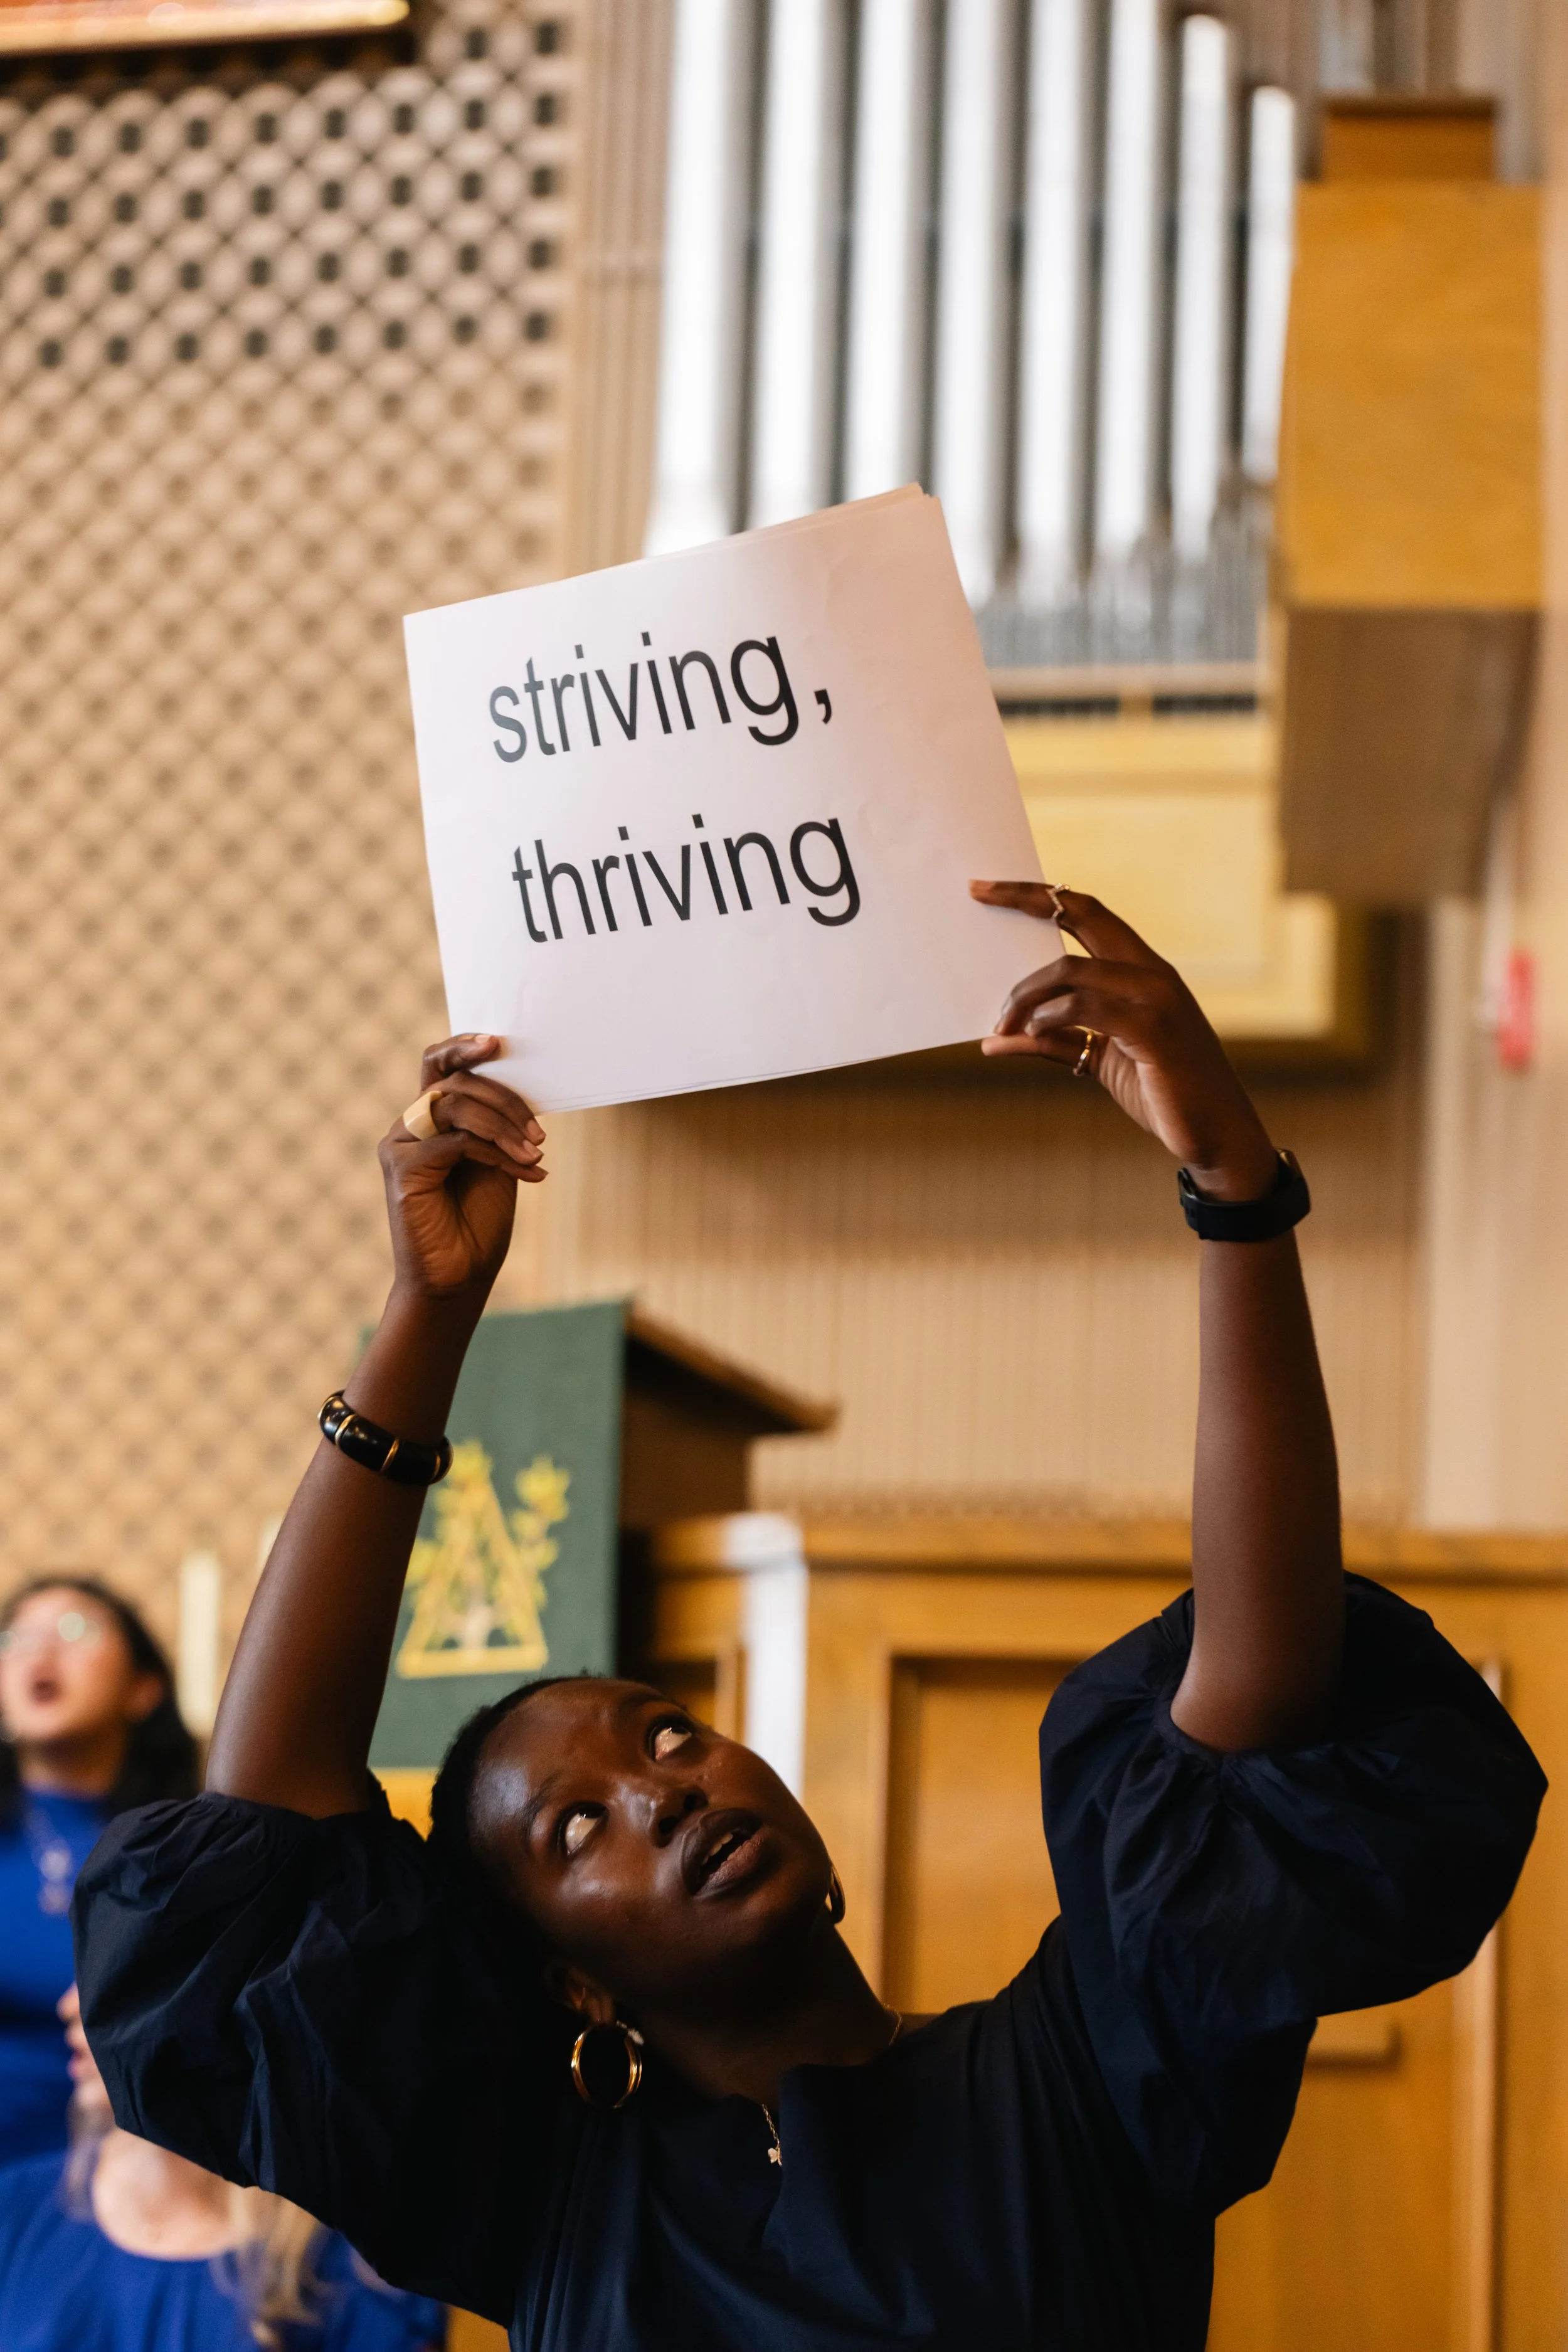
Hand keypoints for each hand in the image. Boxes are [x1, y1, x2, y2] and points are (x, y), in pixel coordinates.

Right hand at [378, 1034, 545, 1300]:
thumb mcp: (495, 1160)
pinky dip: (497, 1153)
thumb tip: (520, 1086)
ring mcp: (400, 1146)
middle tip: (540, 1132)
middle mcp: (408, 1126)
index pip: (437, 1064)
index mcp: (428, 1119)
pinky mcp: (403, 1169)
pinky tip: (527, 1173)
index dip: (464, 1046)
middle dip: (505, 1100)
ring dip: (505, 1126)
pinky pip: (457, 1142)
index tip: (499, 1042)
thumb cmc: (477, 1222)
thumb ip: (494, 1123)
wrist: (458, 1279)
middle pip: (454, 1082)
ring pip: (455, 1105)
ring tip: (537, 1153)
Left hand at [970, 883, 1277, 1200]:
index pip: (1089, 913)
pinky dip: (1049, 1017)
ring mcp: (1156, 998)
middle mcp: (1152, 973)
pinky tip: (1030, 1032)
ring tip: (1002, 1023)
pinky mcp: (1152, 1030)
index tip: (991, 887)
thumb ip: (1054, 1042)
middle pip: (1083, 913)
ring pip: (1071, 970)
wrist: (1217, 1135)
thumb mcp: (1099, 1060)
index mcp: (1143, 971)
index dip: (1040, 895)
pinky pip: (1086, 1008)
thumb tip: (993, 1039)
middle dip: (1026, 898)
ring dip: (1025, 995)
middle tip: (978, 893)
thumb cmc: (1162, 1092)